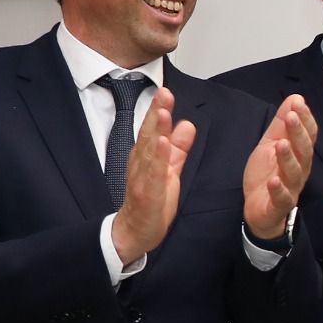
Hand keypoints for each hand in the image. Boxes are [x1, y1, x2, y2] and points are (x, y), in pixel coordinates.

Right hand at [109, 87, 195, 265]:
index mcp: (147, 157)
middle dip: (157, 112)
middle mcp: (141, 163)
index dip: (159, 110)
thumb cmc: (151, 202)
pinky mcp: (147, 193)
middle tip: (164, 91)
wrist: (136, 231)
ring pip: (149, 150)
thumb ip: (178, 149)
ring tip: (163, 111)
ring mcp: (142, 177)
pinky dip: (158, 158)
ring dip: (156, 130)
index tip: (166, 90)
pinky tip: (163, 144)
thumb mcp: (169, 171)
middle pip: (150, 133)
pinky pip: (153, 174)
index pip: (154, 129)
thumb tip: (186, 124)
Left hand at [244, 94, 317, 240]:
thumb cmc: (268, 175)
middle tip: (293, 116)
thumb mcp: (272, 143)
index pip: (308, 134)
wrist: (260, 210)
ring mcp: (290, 187)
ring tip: (281, 144)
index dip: (305, 119)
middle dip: (298, 132)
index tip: (299, 103)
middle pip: (303, 150)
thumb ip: (282, 123)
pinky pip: (281, 197)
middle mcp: (300, 170)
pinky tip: (273, 180)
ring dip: (288, 157)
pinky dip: (278, 189)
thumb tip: (295, 98)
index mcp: (300, 154)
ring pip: (293, 172)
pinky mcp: (279, 204)